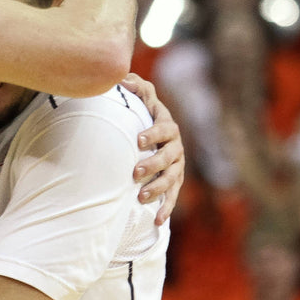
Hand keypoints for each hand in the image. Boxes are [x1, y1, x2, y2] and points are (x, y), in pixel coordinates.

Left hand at [121, 74, 184, 223]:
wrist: (151, 135)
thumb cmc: (144, 114)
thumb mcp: (142, 98)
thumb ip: (137, 87)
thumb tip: (123, 79)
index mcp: (168, 126)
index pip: (165, 129)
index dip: (153, 134)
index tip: (138, 140)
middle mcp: (176, 147)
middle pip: (169, 157)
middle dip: (153, 165)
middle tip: (135, 172)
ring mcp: (177, 166)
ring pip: (172, 178)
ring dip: (158, 188)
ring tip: (141, 197)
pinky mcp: (174, 182)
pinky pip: (172, 197)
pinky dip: (165, 208)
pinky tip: (156, 221)